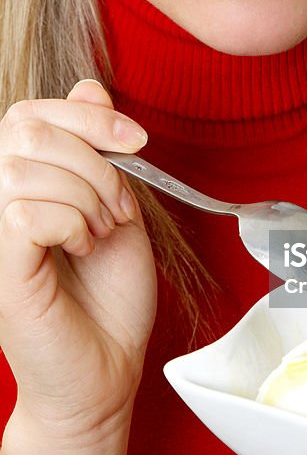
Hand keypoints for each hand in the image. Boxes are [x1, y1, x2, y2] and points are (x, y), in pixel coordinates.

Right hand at [0, 80, 156, 443]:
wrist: (107, 369)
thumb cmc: (108, 296)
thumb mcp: (116, 204)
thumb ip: (98, 149)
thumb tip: (89, 85)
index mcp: (21, 182)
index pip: (30, 112)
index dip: (88, 114)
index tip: (137, 141)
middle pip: (26, 127)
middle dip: (93, 159)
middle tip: (119, 207)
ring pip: (27, 167)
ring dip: (89, 196)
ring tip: (102, 233)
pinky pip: (25, 211)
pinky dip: (72, 223)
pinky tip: (82, 248)